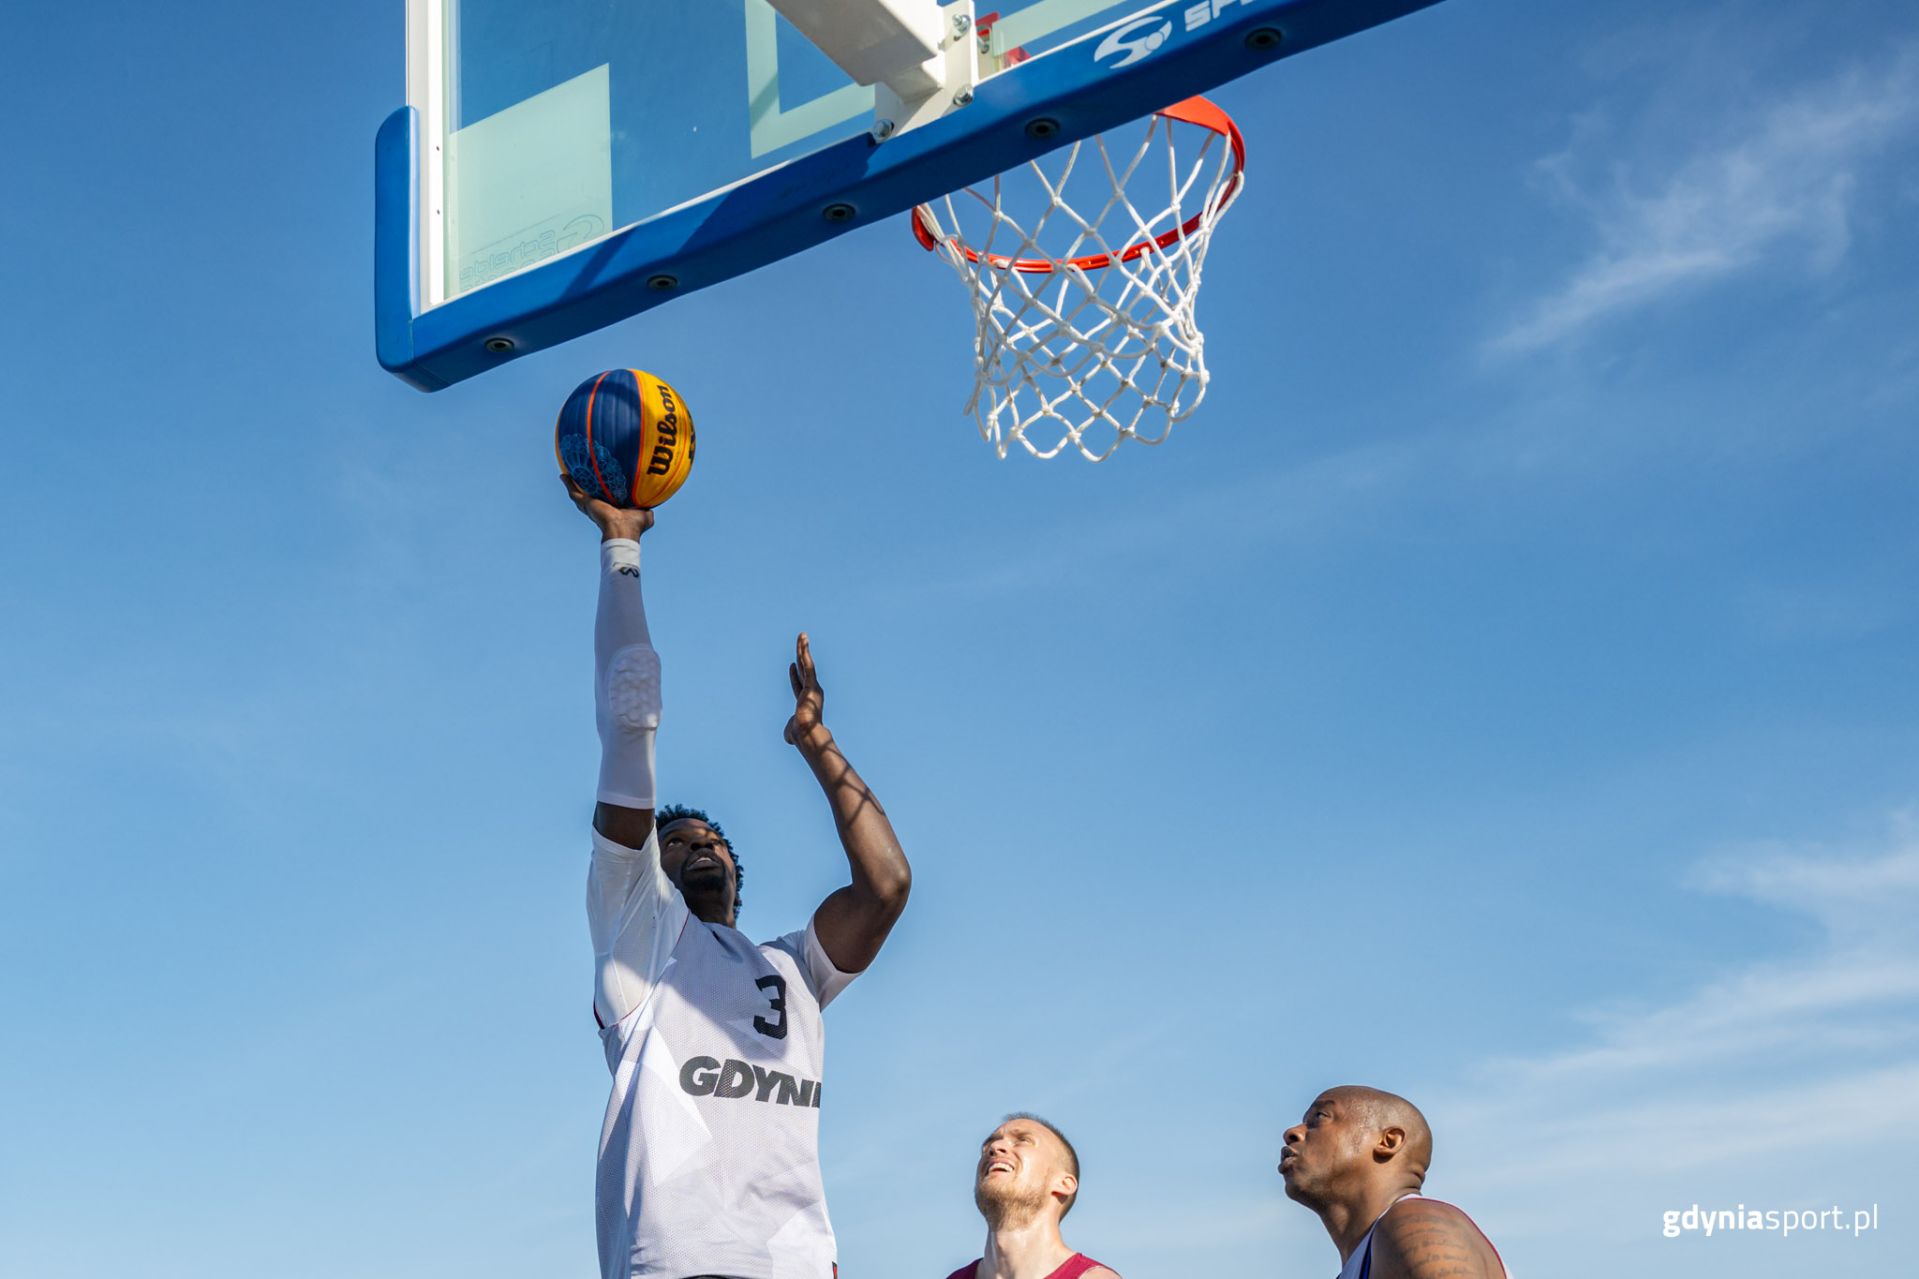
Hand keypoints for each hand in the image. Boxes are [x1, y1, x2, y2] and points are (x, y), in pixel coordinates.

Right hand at [560, 473, 653, 541]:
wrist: (623, 530)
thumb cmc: (634, 526)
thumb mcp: (645, 515)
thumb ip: (647, 510)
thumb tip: (650, 507)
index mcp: (611, 511)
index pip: (605, 501)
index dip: (603, 494)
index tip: (602, 485)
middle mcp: (600, 508)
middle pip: (590, 497)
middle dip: (585, 488)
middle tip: (582, 477)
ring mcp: (591, 506)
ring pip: (579, 494)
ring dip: (573, 484)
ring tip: (569, 474)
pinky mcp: (586, 504)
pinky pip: (574, 492)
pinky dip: (568, 484)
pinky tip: (564, 475)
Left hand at [783, 632, 829, 749]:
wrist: (806, 733)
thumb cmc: (800, 734)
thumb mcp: (791, 731)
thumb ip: (789, 731)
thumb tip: (788, 738)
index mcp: (807, 700)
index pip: (798, 684)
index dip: (794, 674)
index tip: (791, 664)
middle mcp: (812, 691)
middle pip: (803, 669)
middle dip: (801, 655)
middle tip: (801, 642)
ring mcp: (812, 686)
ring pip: (806, 663)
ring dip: (803, 648)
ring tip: (802, 634)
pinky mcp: (812, 683)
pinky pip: (808, 665)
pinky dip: (805, 652)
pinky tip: (803, 641)